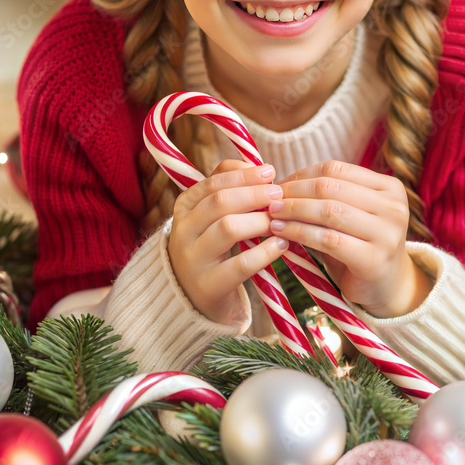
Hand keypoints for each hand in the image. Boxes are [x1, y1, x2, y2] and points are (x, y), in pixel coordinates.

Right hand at [168, 159, 288, 325]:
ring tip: (280, 220)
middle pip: (219, 202)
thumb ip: (230, 186)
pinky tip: (282, 244)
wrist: (190, 297)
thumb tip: (259, 167)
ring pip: (227, 228)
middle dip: (254, 195)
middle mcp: (183, 231)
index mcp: (184, 207)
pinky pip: (240, 265)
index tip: (270, 172)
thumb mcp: (211, 215)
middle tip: (279, 195)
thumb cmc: (211, 246)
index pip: (213, 183)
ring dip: (259, 220)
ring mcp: (193, 260)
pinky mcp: (208, 286)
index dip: (244, 175)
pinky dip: (265, 252)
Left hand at [267, 161, 431, 317]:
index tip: (278, 185)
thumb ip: (325, 197)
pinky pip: (328, 239)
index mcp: (389, 187)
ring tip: (272, 215)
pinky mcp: (374, 259)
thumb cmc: (359, 245)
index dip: (302, 175)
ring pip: (329, 211)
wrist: (386, 287)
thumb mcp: (348, 214)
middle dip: (294, 192)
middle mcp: (394, 207)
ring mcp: (387, 233)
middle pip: (331, 187)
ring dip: (294, 211)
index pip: (336, 169)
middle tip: (270, 200)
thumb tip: (276, 183)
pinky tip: (281, 233)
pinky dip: (299, 233)